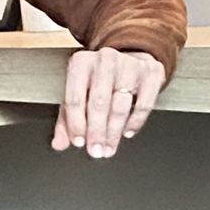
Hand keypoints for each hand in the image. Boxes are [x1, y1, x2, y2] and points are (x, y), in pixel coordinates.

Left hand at [51, 47, 165, 158]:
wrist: (130, 58)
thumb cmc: (99, 78)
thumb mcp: (79, 92)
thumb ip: (66, 118)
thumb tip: (59, 143)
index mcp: (81, 63)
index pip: (75, 98)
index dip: (76, 124)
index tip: (79, 142)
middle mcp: (104, 60)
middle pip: (98, 103)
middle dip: (97, 132)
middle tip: (96, 150)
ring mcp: (129, 65)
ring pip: (120, 105)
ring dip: (114, 131)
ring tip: (109, 146)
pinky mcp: (151, 72)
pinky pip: (144, 104)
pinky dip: (135, 122)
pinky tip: (127, 132)